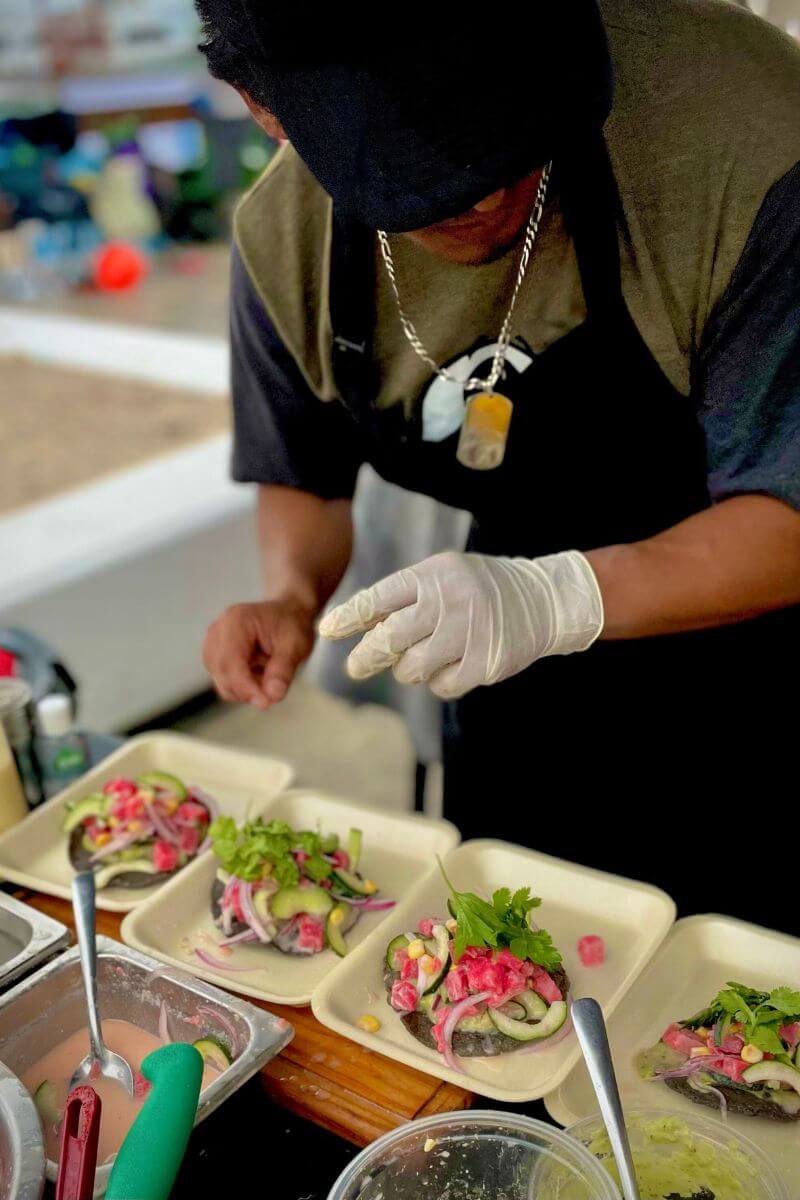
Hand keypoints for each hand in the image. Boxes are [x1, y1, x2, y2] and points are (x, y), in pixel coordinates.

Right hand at [203, 600, 314, 708]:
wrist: (286, 614)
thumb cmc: (291, 625)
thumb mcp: (296, 644)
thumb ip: (284, 670)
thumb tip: (272, 696)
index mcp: (236, 620)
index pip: (230, 661)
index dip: (245, 686)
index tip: (265, 703)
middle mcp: (218, 631)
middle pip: (223, 673)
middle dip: (249, 689)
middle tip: (277, 687)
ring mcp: (213, 645)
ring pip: (223, 683)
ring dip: (248, 688)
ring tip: (270, 672)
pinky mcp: (215, 659)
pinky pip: (225, 684)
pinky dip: (244, 687)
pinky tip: (261, 674)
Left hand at [318, 550, 602, 699]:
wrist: (543, 600)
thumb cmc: (480, 589)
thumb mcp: (444, 575)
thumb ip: (407, 597)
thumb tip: (360, 626)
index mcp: (433, 576)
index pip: (379, 598)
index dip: (350, 617)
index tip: (328, 632)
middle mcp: (448, 602)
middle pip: (389, 638)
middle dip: (366, 657)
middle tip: (356, 667)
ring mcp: (467, 634)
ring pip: (412, 667)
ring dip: (408, 669)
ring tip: (422, 659)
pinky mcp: (484, 663)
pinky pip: (441, 686)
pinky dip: (440, 682)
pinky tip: (453, 666)